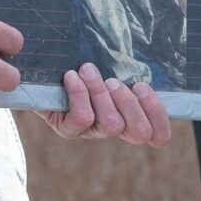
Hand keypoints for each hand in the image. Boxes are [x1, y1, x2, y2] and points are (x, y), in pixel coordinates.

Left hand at [43, 63, 171, 144]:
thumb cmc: (84, 65)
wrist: (43, 72)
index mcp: (131, 114)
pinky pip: (83, 118)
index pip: (158, 135)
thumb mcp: (111, 65)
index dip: (158, 116)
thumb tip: (146, 68)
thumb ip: (130, 69)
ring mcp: (91, 132)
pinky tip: (71, 76)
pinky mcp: (69, 130)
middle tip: (114, 81)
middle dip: (130, 103)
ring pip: (111, 123)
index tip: (141, 86)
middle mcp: (114, 128)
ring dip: (101, 92)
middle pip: (139, 132)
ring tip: (88, 70)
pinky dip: (79, 93)